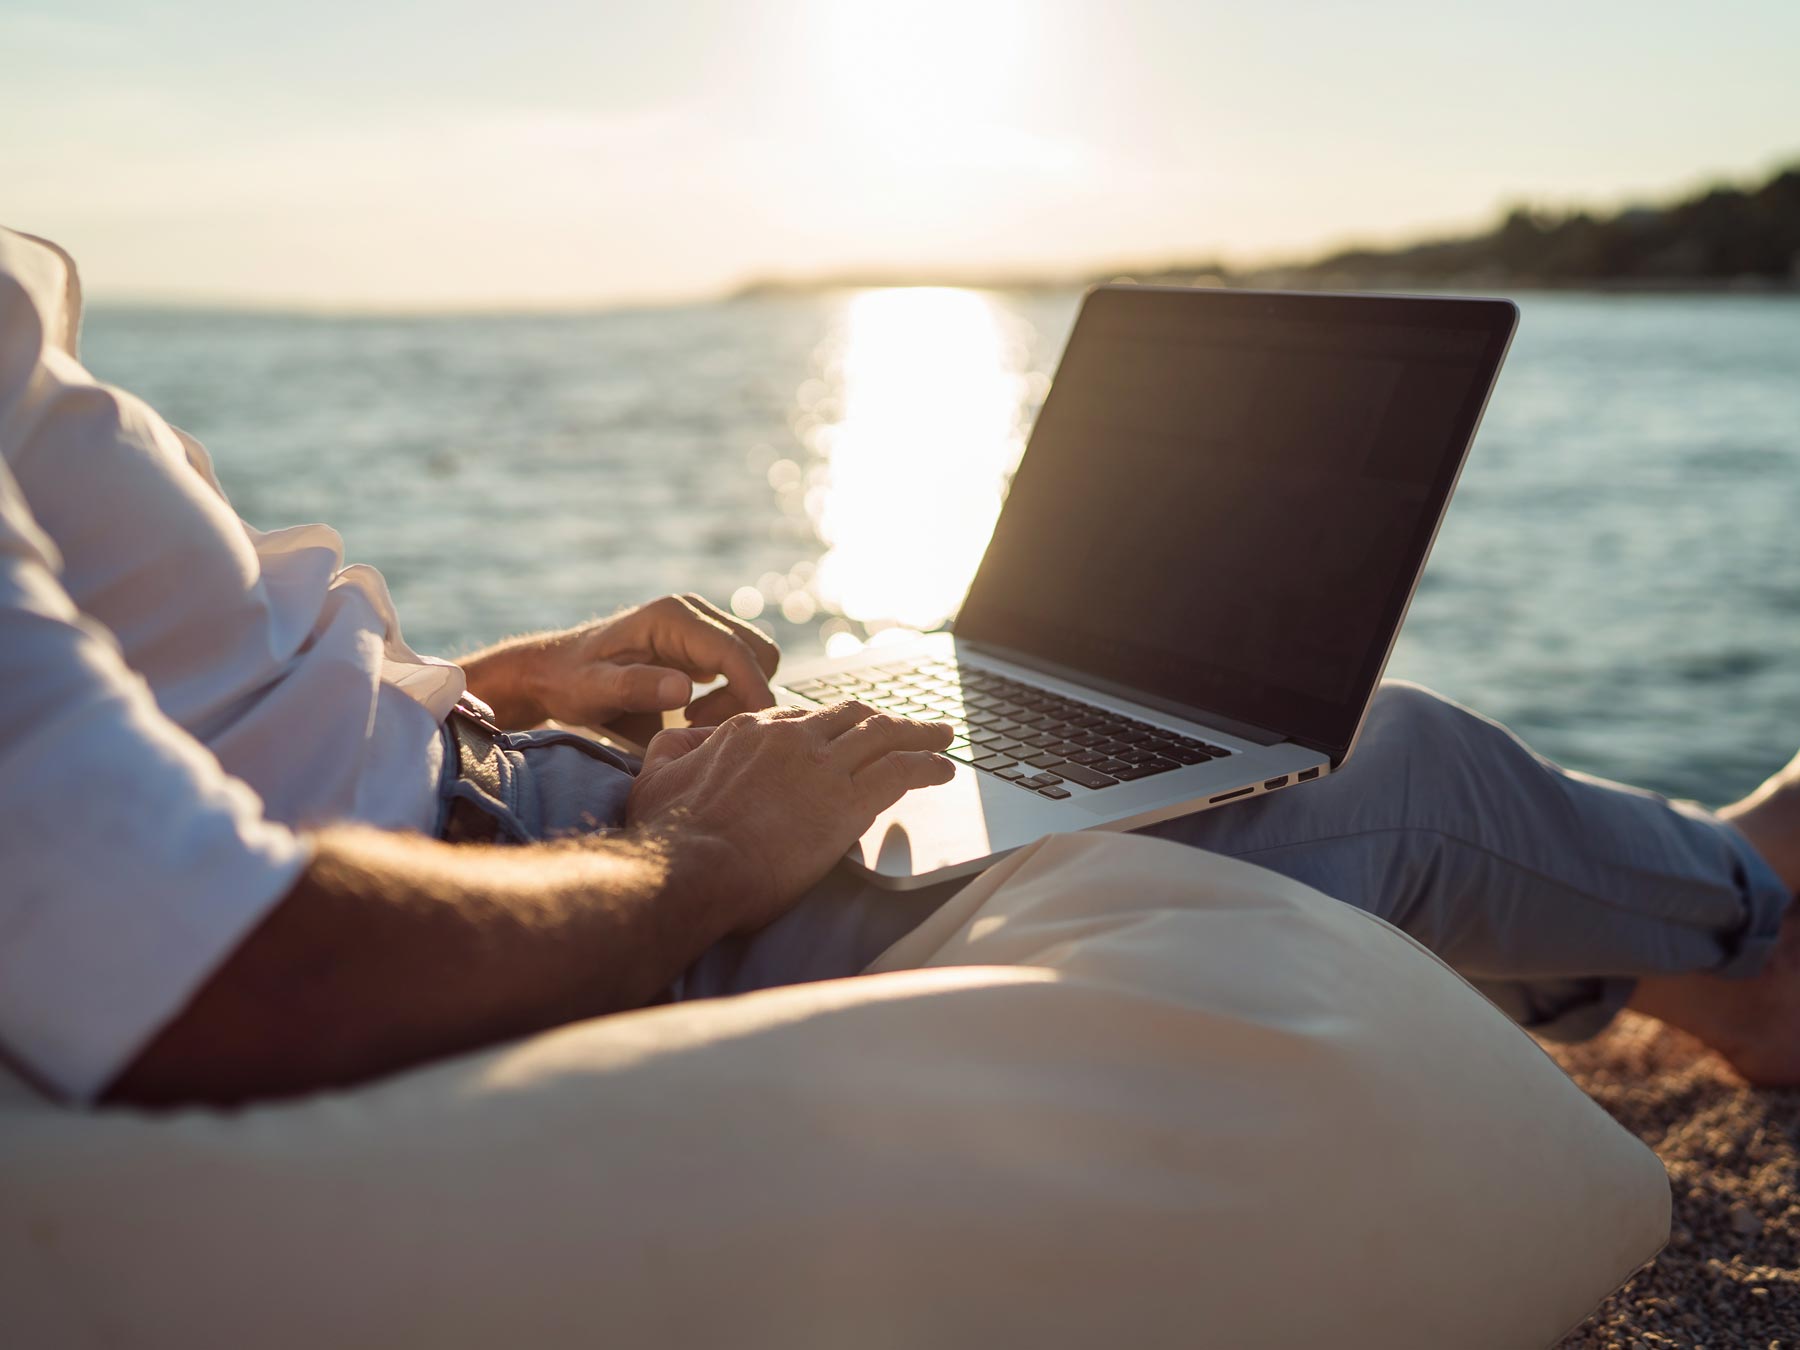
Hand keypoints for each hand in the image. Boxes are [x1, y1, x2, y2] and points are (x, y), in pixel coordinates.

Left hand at [460, 594, 780, 732]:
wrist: (554, 671)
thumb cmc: (569, 682)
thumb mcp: (594, 690)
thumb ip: (636, 687)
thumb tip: (685, 689)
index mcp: (673, 617)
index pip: (735, 652)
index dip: (752, 691)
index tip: (752, 730)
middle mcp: (694, 614)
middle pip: (758, 652)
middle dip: (746, 695)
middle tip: (700, 728)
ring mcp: (700, 628)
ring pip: (754, 661)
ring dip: (738, 697)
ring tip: (691, 722)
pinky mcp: (701, 645)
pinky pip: (739, 669)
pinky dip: (731, 695)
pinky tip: (690, 714)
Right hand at [626, 702, 955, 931]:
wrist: (687, 867)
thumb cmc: (666, 834)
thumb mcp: (656, 775)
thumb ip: (672, 751)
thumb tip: (680, 741)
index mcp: (748, 731)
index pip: (801, 720)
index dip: (830, 727)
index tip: (846, 735)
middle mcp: (791, 739)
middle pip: (851, 718)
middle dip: (884, 719)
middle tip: (910, 725)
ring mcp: (821, 767)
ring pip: (884, 736)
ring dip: (919, 734)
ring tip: (942, 737)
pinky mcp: (846, 802)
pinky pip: (901, 771)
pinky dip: (927, 765)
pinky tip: (943, 770)